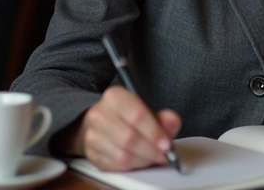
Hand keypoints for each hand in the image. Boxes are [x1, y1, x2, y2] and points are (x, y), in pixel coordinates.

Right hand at [67, 85, 181, 170]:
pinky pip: (116, 166)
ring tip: (153, 157)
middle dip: (150, 150)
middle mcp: (99, 114)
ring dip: (143, 160)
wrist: (103, 123)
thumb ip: (164, 117)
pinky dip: (133, 166)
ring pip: (122, 155)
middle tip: (164, 154)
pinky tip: (140, 160)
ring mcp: (92, 135)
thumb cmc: (128, 116)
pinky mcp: (92, 154)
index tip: (166, 144)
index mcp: (114, 97)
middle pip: (129, 138)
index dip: (154, 132)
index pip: (136, 115)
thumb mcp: (148, 110)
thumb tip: (172, 121)